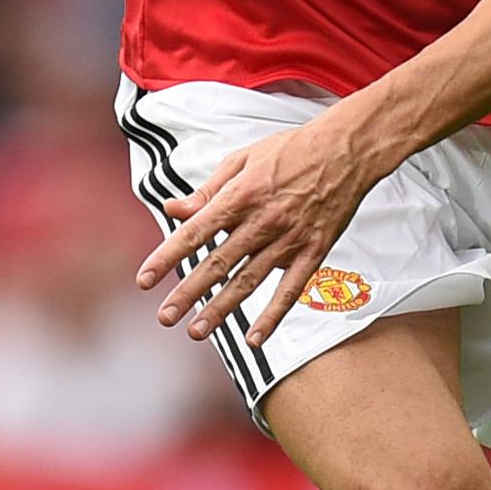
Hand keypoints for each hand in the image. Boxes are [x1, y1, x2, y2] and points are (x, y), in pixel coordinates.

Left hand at [139, 114, 388, 348]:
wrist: (346, 150)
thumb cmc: (290, 151)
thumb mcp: (242, 159)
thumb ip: (207, 190)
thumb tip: (174, 209)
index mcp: (240, 196)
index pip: (195, 232)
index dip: (167, 257)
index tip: (145, 280)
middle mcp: (262, 222)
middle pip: (218, 263)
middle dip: (188, 292)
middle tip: (165, 317)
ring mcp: (289, 240)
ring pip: (248, 281)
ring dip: (221, 309)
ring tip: (196, 331)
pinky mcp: (313, 252)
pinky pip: (290, 290)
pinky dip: (273, 316)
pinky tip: (255, 339)